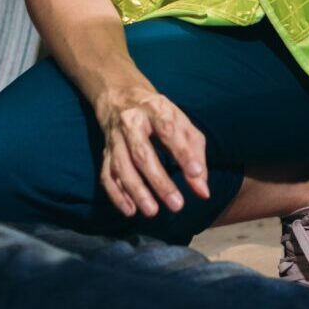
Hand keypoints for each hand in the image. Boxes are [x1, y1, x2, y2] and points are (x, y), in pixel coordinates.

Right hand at [92, 84, 209, 216]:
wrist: (121, 97)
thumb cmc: (160, 116)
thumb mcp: (182, 124)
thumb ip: (195, 155)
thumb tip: (203, 191)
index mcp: (155, 109)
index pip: (169, 130)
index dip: (182, 152)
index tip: (196, 174)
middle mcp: (131, 122)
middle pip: (142, 153)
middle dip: (159, 181)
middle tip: (177, 205)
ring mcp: (115, 138)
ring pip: (122, 167)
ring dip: (136, 191)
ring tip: (152, 212)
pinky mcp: (105, 152)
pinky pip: (107, 175)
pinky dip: (116, 194)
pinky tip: (130, 210)